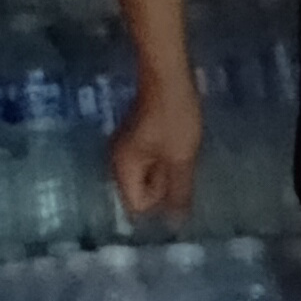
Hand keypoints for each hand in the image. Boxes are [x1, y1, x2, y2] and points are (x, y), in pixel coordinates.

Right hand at [108, 66, 203, 221]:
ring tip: (183, 152)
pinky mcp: (135, 138)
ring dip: (166, 170)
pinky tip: (178, 144)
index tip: (176, 175)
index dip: (161, 198)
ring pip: (147, 176)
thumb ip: (177, 193)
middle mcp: (118, 163)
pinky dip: (164, 158)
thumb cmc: (174, 118)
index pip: (138, 206)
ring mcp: (125, 149)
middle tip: (182, 162)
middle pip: (141, 192)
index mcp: (124, 170)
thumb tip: (174, 224)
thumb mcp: (181, 158)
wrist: (167, 76)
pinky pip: (149, 161)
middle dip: (164, 185)